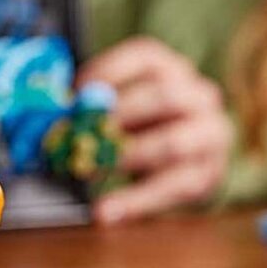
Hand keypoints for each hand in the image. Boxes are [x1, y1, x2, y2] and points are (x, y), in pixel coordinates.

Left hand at [77, 37, 232, 223]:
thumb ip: (94, 103)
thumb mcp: (123, 103)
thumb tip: (56, 111)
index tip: (74, 91)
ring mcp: (209, 135)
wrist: (190, 157)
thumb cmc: (146, 123)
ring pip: (172, 143)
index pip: (145, 56)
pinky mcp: (207, 174)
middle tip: (82, 132)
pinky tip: (104, 211)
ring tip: (91, 169)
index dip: (107, 72)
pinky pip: (172, 188)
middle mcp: (199, 95)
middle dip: (118, 115)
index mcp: (172, 68)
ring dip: (125, 157)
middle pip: (163, 97)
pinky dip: (134, 202)